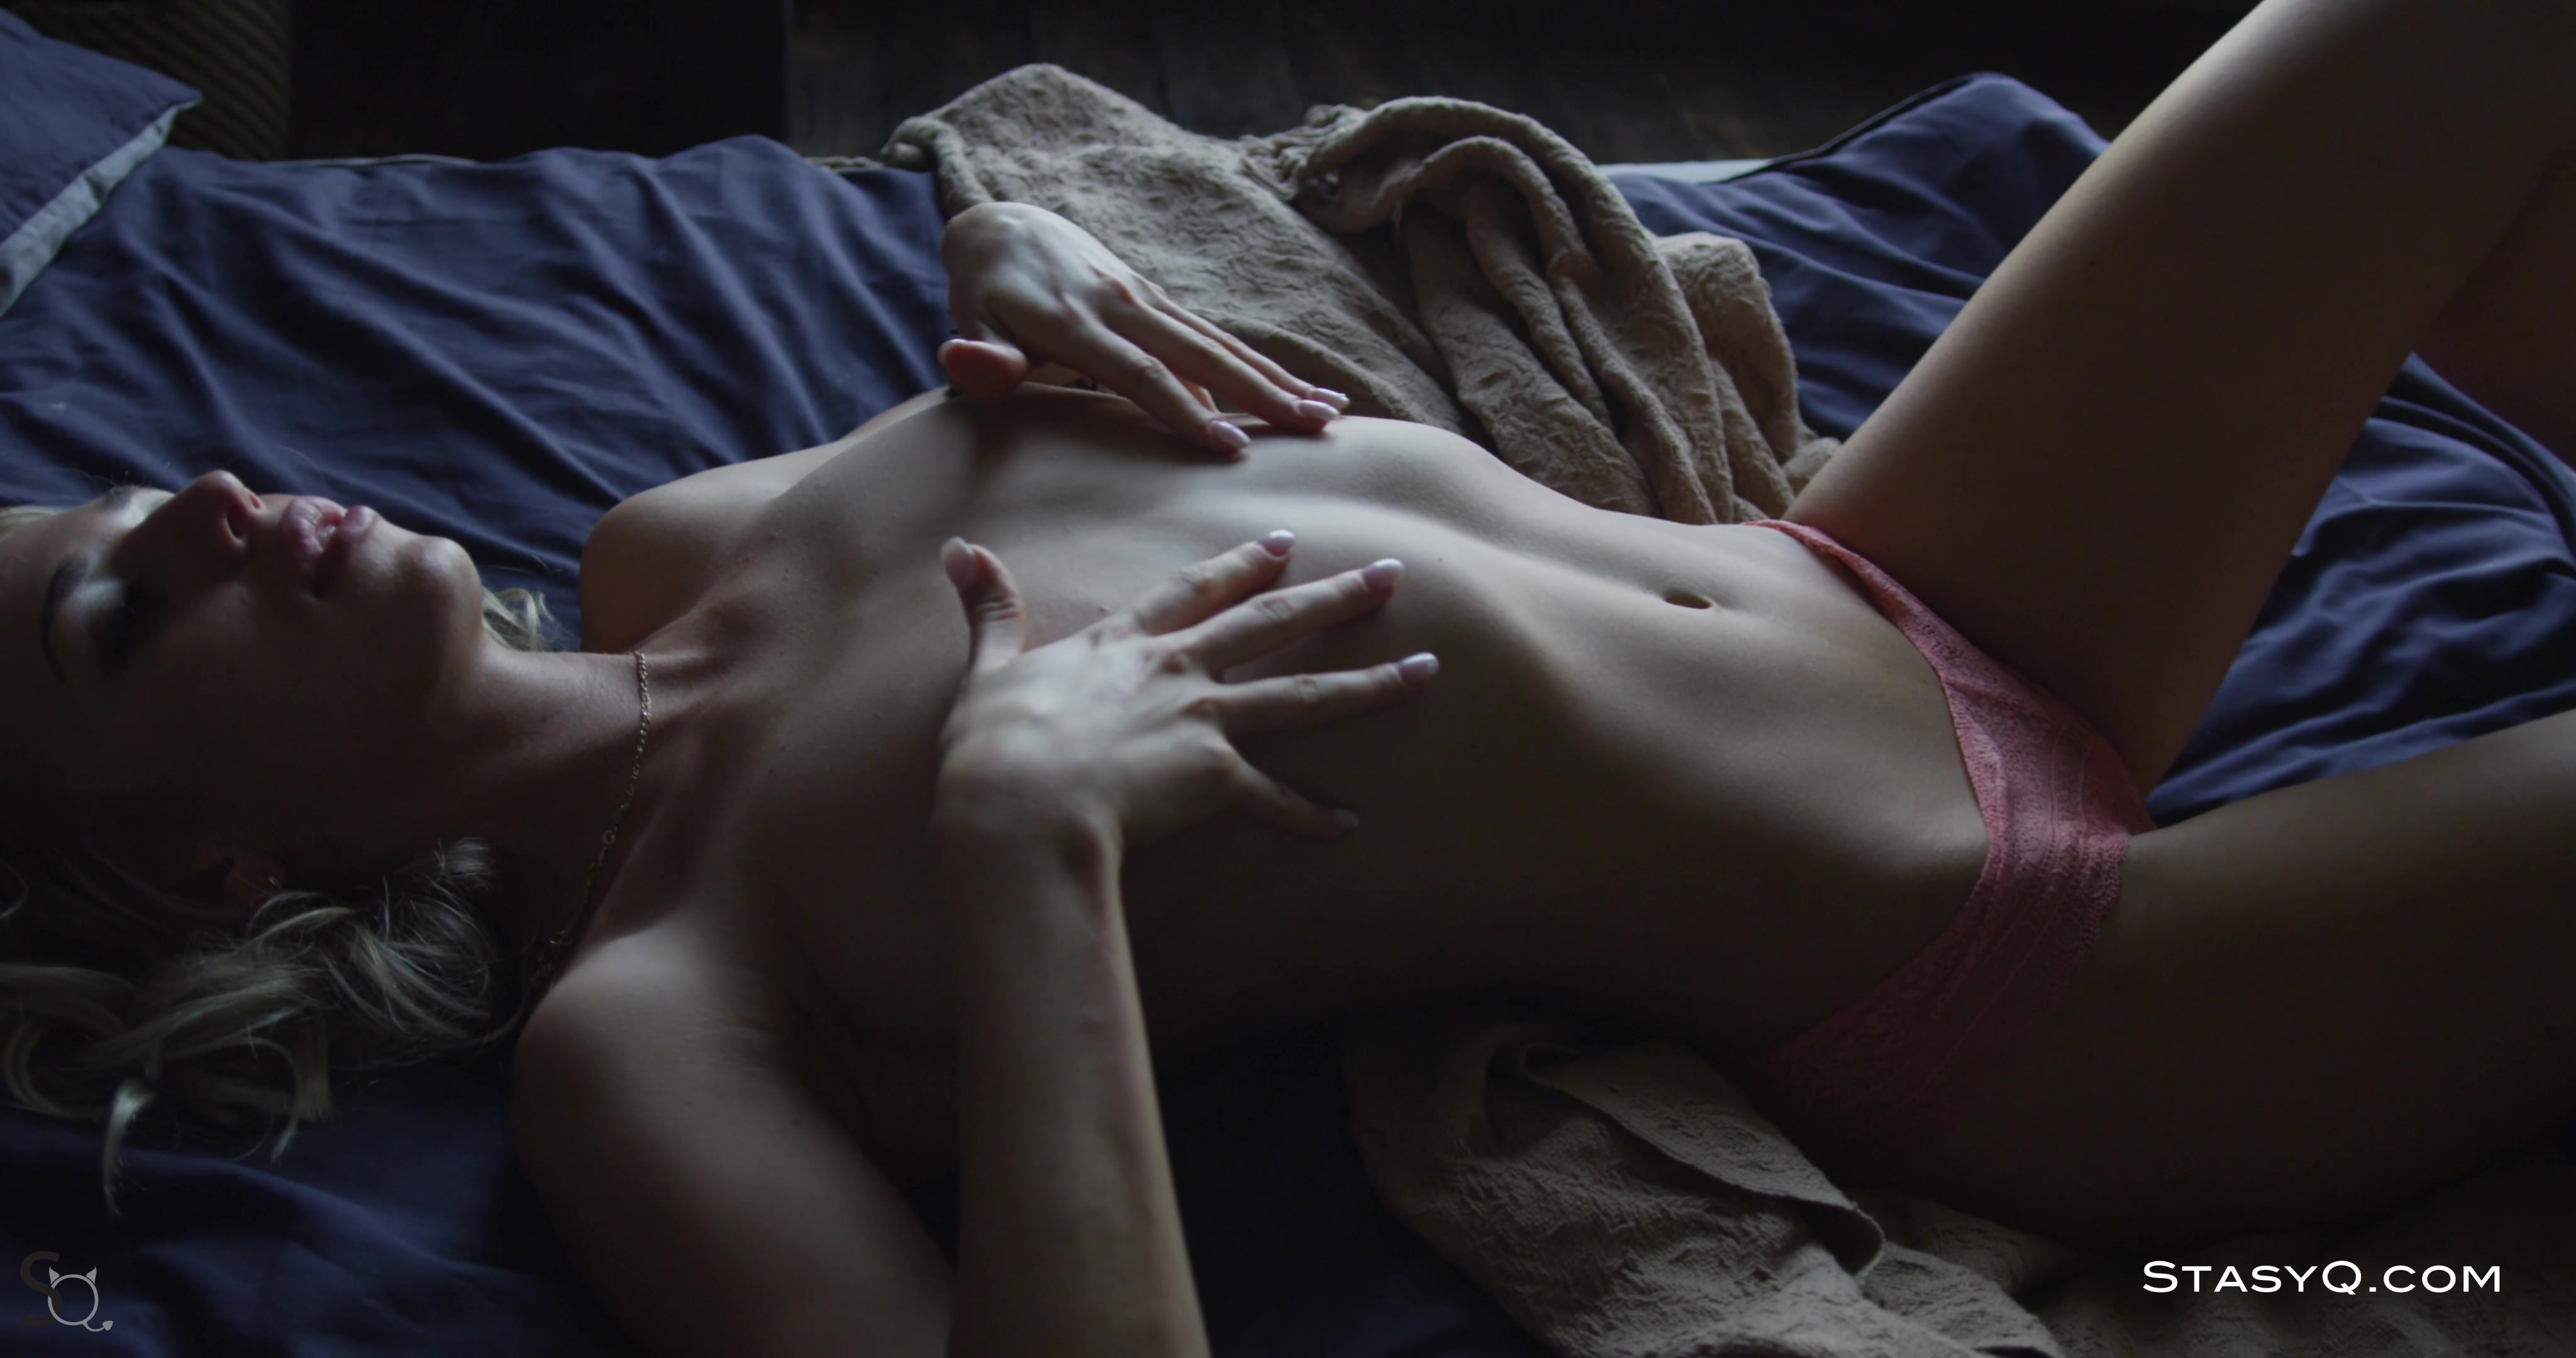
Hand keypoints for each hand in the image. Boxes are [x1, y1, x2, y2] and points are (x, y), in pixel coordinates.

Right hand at [932, 532, 1436, 850]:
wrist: (1017, 802)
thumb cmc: (992, 745)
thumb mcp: (987, 669)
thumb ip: (988, 611)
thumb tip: (958, 550)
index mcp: (1124, 643)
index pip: (1195, 590)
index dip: (1241, 563)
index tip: (1286, 541)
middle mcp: (1176, 669)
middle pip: (1271, 622)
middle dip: (1334, 595)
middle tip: (1391, 576)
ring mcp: (1201, 718)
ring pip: (1303, 694)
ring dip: (1370, 683)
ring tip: (1427, 671)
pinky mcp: (1214, 775)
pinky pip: (1274, 800)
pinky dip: (1309, 816)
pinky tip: (1346, 825)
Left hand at [938, 202, 1351, 458]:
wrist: (1005, 228)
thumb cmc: (985, 296)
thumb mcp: (971, 322)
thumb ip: (980, 355)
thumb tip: (967, 364)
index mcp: (1076, 323)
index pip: (1139, 373)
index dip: (1183, 411)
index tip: (1230, 446)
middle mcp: (1124, 306)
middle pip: (1201, 355)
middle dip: (1261, 393)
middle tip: (1315, 427)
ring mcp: (1147, 300)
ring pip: (1220, 345)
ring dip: (1277, 378)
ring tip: (1330, 412)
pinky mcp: (1160, 301)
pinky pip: (1214, 338)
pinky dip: (1261, 365)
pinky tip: (1303, 390)